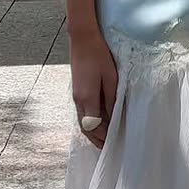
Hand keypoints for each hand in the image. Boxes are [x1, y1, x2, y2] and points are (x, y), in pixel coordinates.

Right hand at [70, 31, 118, 148]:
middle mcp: (78, 100)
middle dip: (95, 140)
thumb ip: (112, 100)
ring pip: (81, 121)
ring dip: (91, 132)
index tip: (113, 145)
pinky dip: (88, 122)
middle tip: (107, 148)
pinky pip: (81, 112)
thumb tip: (113, 117)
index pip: (94, 127)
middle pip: (85, 128)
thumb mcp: (111, 78)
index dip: (103, 137)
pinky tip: (96, 122)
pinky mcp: (76, 90)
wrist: (82, 39)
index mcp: (87, 98)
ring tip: (102, 139)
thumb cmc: (99, 56)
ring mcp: (75, 95)